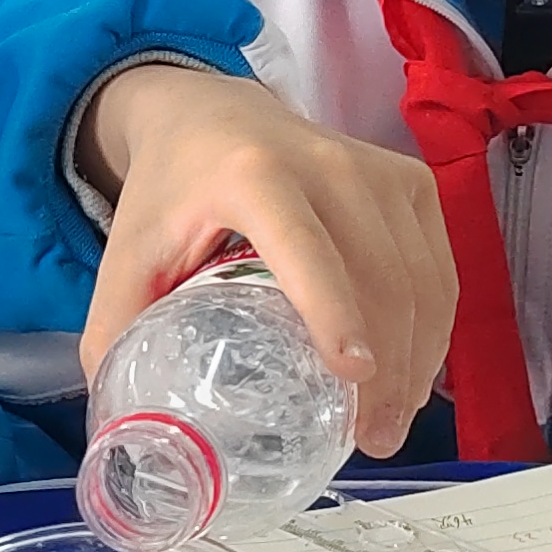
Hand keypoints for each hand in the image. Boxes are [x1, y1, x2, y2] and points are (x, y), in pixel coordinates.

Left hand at [74, 63, 455, 451]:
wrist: (211, 112)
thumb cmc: (172, 191)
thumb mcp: (127, 254)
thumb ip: (113, 335)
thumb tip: (117, 429)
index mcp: (251, 175)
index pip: (306, 247)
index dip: (334, 309)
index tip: (355, 374)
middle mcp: (327, 163)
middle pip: (379, 275)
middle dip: (387, 367)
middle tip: (373, 439)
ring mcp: (378, 170)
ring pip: (421, 278)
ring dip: (418, 358)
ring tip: (393, 422)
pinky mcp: (409, 183)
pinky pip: (438, 268)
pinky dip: (433, 327)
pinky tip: (412, 373)